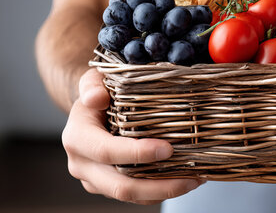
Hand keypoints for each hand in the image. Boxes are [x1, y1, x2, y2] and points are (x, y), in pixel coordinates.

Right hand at [62, 68, 204, 204]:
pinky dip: (161, 192)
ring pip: (131, 196)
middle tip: (191, 176)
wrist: (91, 109)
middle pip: (120, 185)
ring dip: (165, 192)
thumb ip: (92, 84)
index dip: (137, 153)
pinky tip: (186, 181)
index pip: (106, 151)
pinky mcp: (108, 187)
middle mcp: (81, 164)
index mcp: (77, 138)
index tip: (168, 149)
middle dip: (158, 185)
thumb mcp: (93, 80)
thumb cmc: (100, 91)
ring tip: (195, 180)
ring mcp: (95, 180)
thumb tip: (96, 97)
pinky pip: (136, 197)